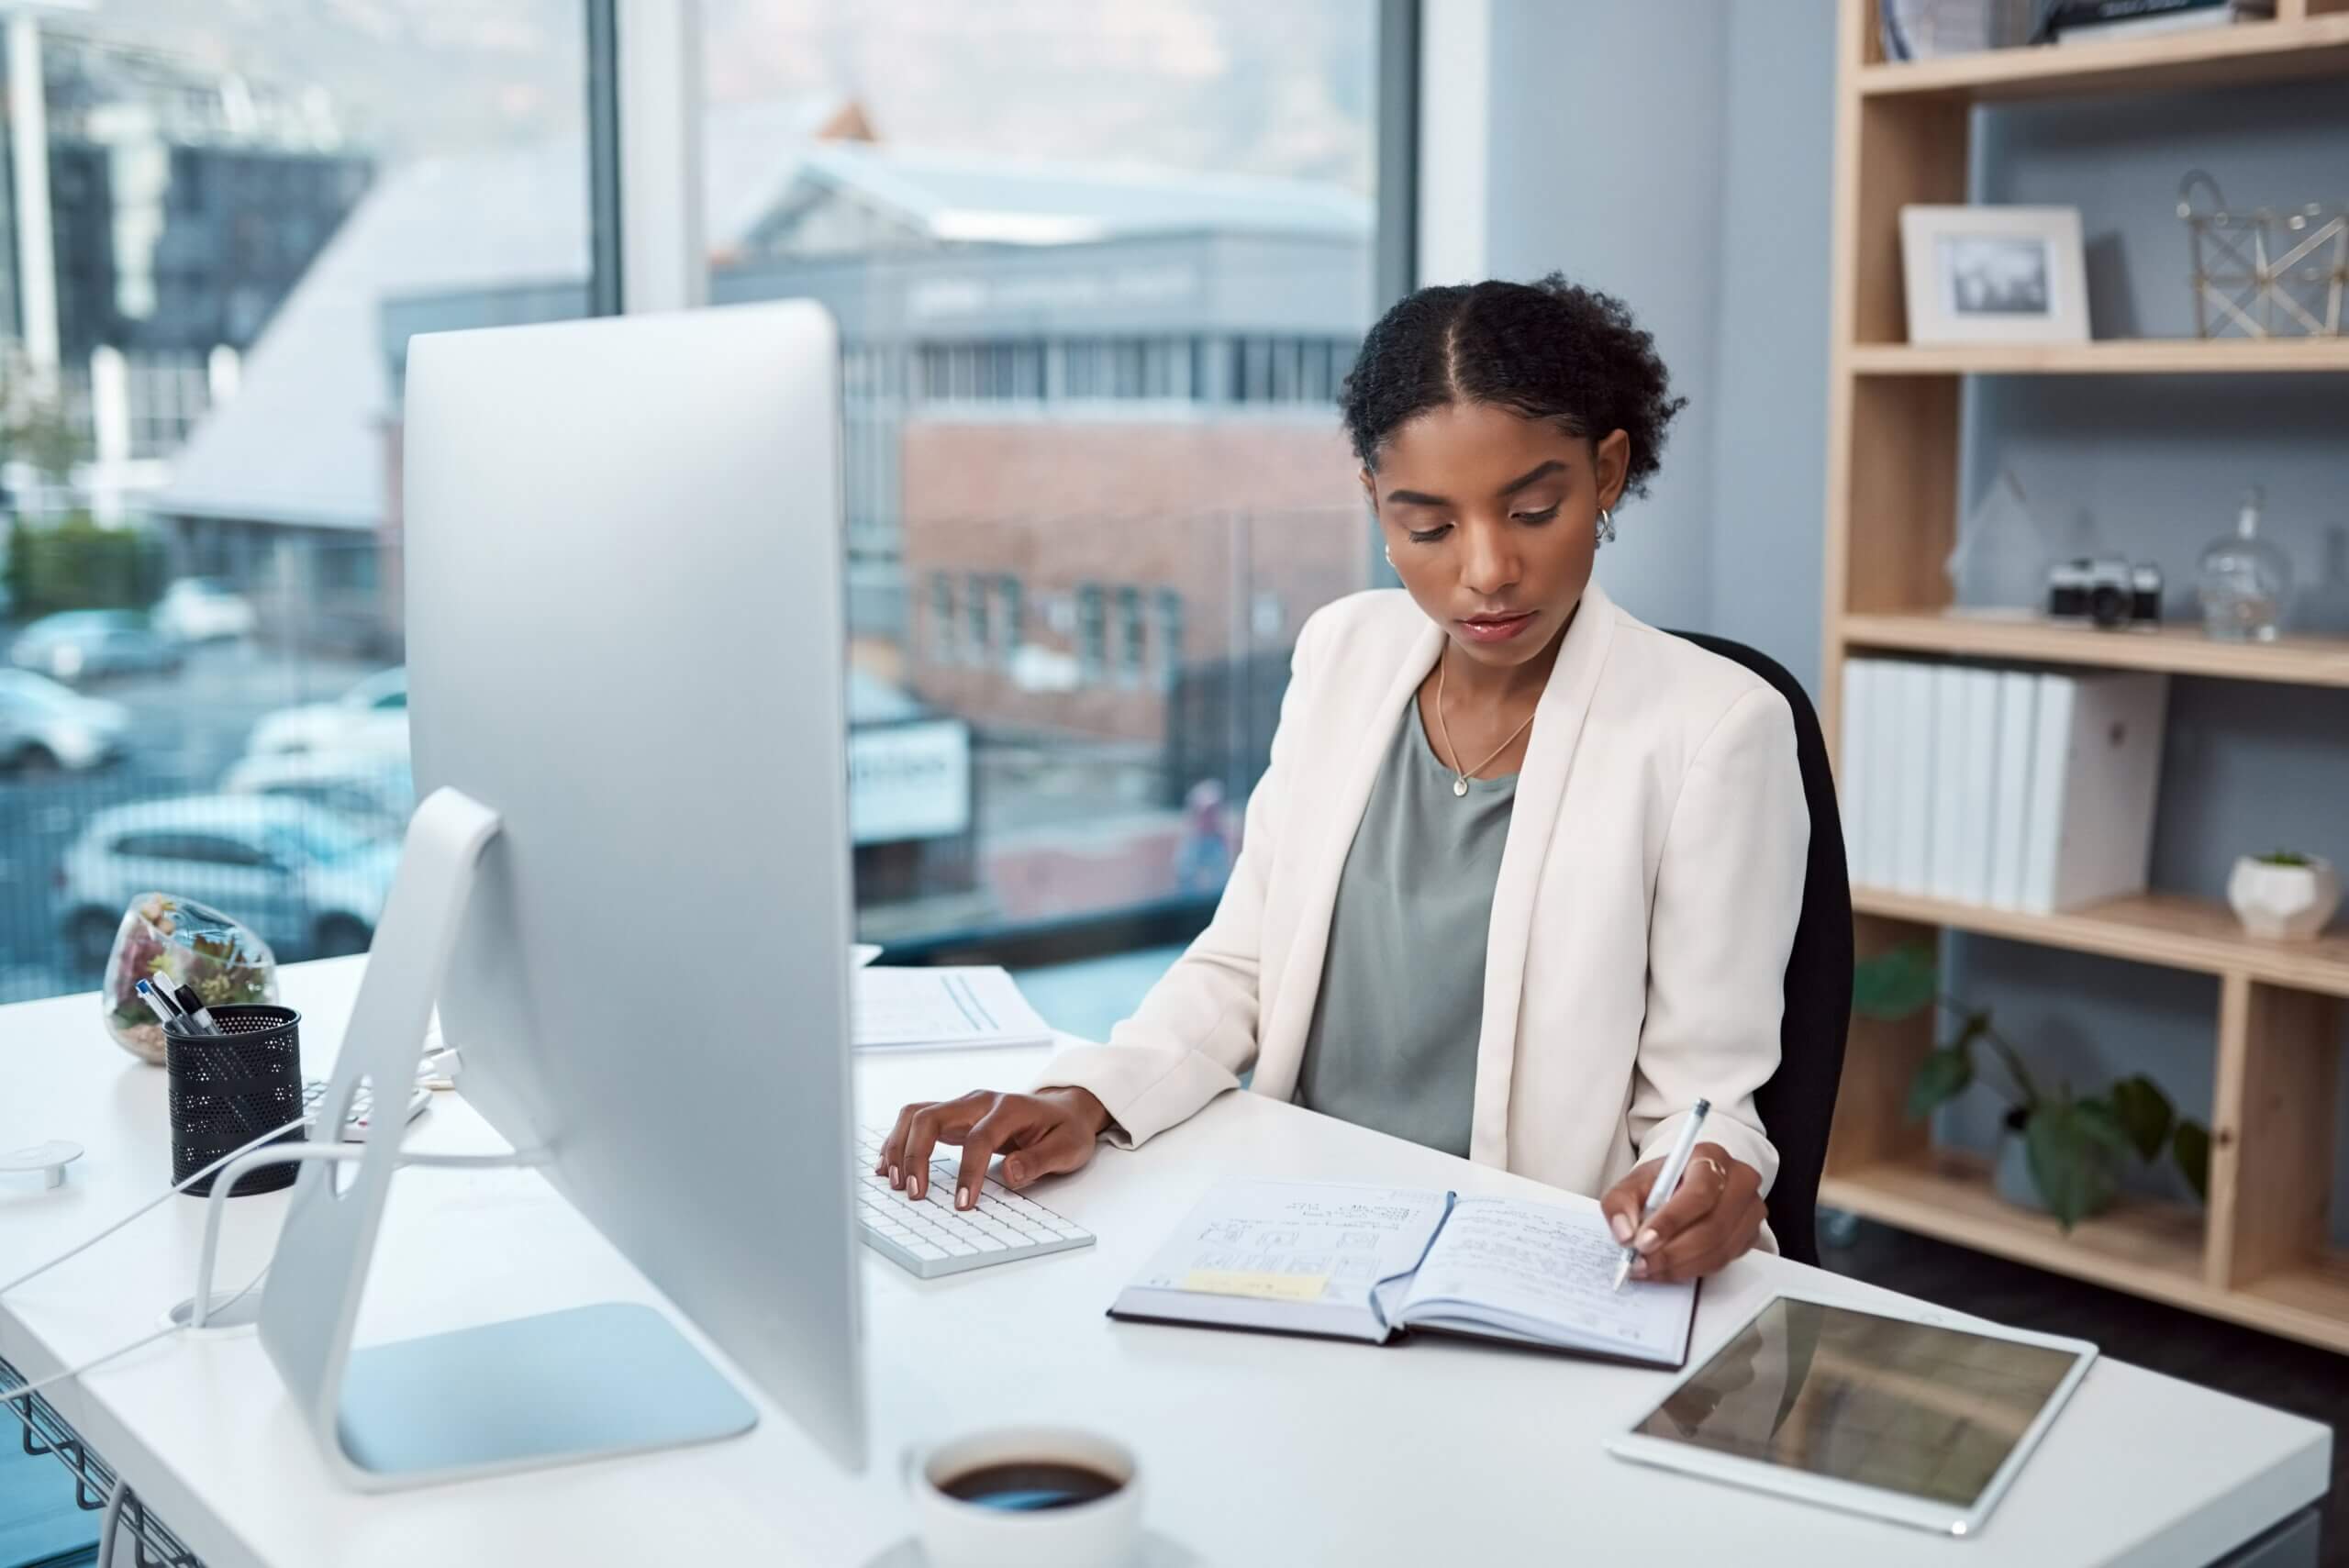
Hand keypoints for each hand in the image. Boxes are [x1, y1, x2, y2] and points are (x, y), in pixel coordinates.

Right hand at [876, 1087, 1112, 1211]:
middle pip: (932, 1117)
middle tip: (913, 1193)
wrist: (1064, 1110)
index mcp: (1009, 1108)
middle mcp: (979, 1102)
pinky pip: (917, 1121)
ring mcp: (963, 1107)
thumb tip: (1009, 1173)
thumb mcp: (1067, 1149)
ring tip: (893, 1182)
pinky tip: (889, 1165)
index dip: (968, 1172)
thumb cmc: (1066, 1131)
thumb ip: (1039, 1160)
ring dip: (900, 1146)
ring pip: (917, 1115)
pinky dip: (899, 1141)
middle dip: (915, 1155)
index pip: (979, 1138)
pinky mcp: (953, 1116)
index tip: (963, 1205)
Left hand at [1599, 1142, 1763, 1283]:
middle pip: (1712, 1225)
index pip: (1698, 1193)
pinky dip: (1692, 1270)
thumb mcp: (1635, 1182)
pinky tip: (1668, 1269)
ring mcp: (1750, 1209)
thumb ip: (1620, 1203)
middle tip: (1641, 1263)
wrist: (1687, 1184)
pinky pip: (1723, 1260)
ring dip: (1680, 1266)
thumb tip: (1624, 1233)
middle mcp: (1739, 1181)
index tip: (1643, 1242)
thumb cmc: (1665, 1182)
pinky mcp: (1751, 1235)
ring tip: (1649, 1268)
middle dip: (1672, 1251)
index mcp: (1711, 1157)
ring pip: (1718, 1248)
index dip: (1671, 1221)